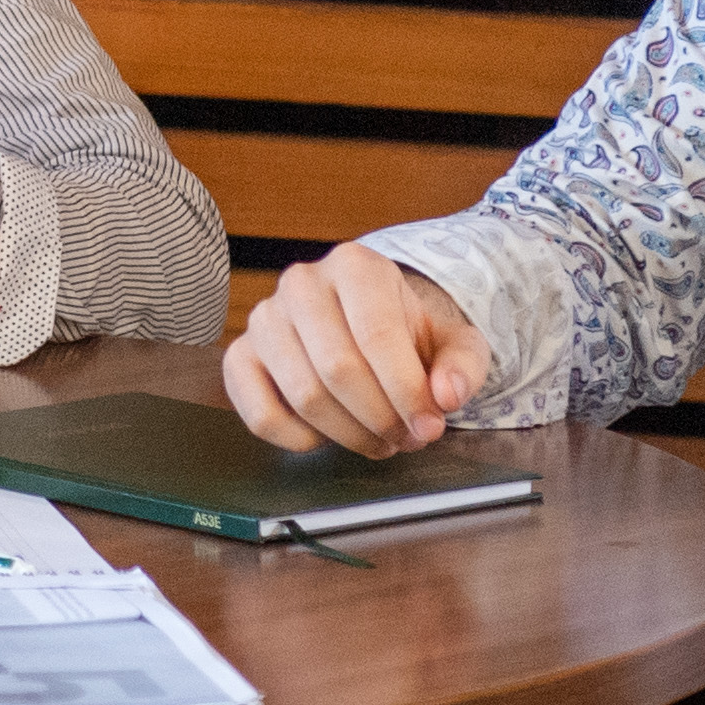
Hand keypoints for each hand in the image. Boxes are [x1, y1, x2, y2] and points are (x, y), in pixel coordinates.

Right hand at [227, 240, 483, 452]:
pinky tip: (328, 436)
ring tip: (378, 439)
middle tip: (405, 437)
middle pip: (338, 369)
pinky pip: (258, 413)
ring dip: (348, 434)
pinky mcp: (241, 355)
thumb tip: (446, 395)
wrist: (369, 325)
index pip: (377, 335)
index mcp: (355, 266)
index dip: (407, 391)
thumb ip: (463, 364)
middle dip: (380, 417)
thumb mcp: (453, 340)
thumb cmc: (408, 332)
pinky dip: (297, 439)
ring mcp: (265, 319)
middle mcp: (302, 283)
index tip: (430, 426)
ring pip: (303, 395)